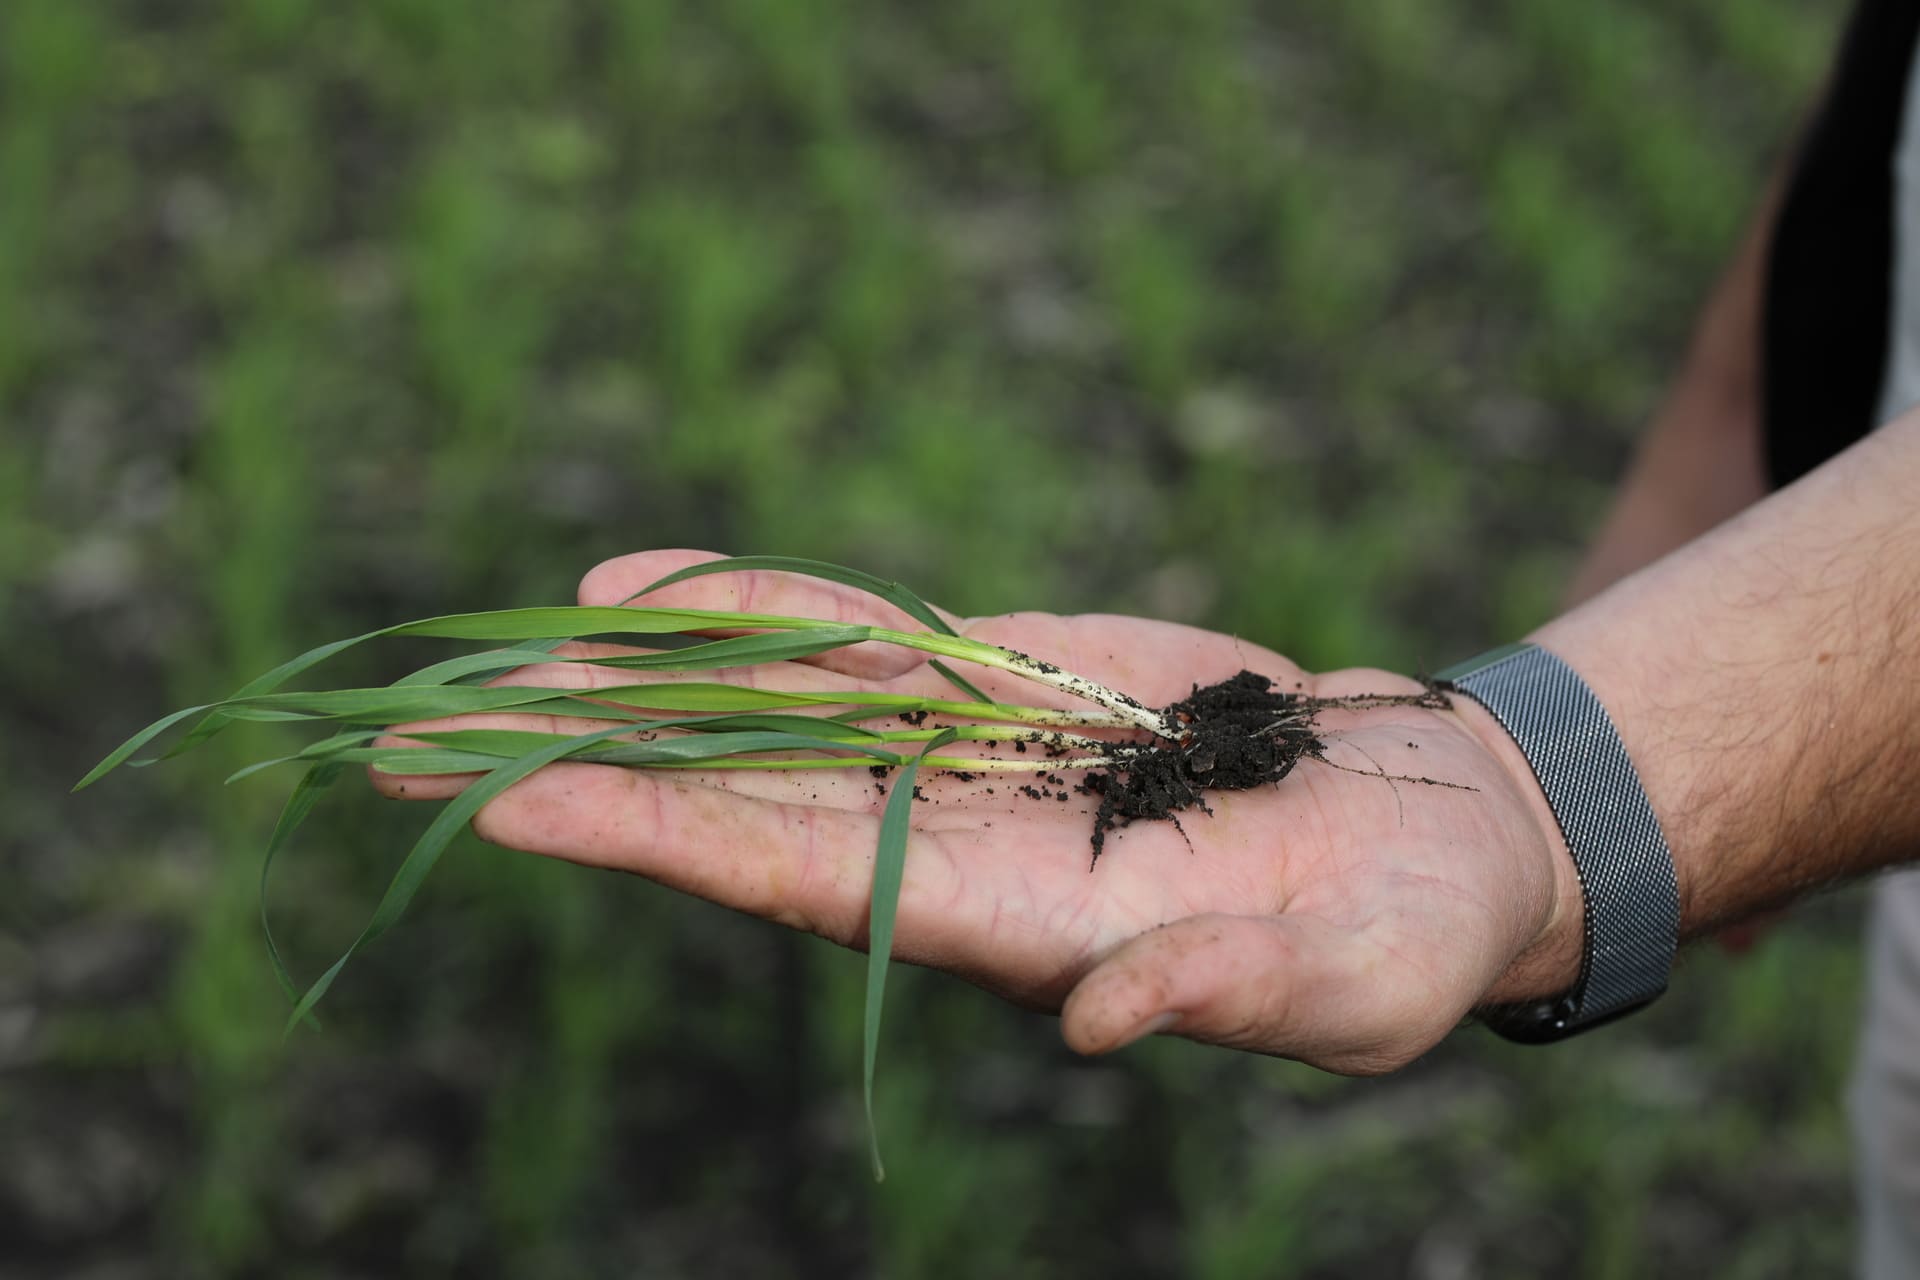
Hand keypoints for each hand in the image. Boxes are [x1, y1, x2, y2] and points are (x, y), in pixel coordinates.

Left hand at [371, 550, 1582, 1074]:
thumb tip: (1093, 1028)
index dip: (662, 841)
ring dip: (648, 674)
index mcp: (1017, 929)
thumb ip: (1222, 997)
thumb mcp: (1348, 987)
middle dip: (592, 768)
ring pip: (785, 702)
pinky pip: (867, 634)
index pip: (807, 882)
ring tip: (509, 644)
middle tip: (414, 744)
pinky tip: (650, 586)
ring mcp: (978, 750)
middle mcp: (962, 843)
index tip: (513, 809)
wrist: (1438, 827)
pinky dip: (763, 605)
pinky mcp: (1016, 675)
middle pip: (745, 796)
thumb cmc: (1409, 935)